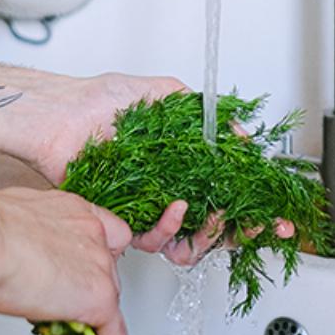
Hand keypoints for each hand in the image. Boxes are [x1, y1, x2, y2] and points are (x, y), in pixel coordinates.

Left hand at [0, 71, 293, 265]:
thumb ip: (205, 112)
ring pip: (188, 241)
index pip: (225, 189)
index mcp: (180, 162)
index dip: (252, 204)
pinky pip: (153, 238)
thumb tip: (241, 135)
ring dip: (209, 234)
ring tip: (213, 214)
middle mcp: (166, 187)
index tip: (274, 213)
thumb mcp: (166, 93)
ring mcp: (146, 206)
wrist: (60, 114)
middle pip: (213, 222)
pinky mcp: (123, 219)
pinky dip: (170, 228)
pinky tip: (176, 206)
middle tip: (258, 224)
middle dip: (242, 229)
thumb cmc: (103, 99)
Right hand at [0, 186, 131, 334]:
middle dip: (82, 294)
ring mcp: (101, 264)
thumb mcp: (15, 221)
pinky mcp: (99, 298)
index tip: (72, 278)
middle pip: (106, 271)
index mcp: (76, 211)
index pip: (106, 236)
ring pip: (109, 302)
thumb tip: (22, 252)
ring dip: (85, 322)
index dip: (90, 262)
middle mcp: (95, 233)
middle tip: (54, 312)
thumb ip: (33, 236)